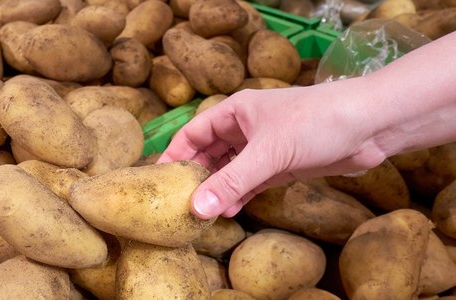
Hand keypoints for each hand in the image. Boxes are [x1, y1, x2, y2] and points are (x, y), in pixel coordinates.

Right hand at [158, 81, 386, 218]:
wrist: (368, 125)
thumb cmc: (315, 121)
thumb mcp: (268, 152)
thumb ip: (232, 181)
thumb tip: (198, 208)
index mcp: (235, 112)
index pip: (194, 132)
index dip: (175, 154)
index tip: (159, 179)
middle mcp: (245, 128)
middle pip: (210, 153)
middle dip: (197, 176)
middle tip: (179, 202)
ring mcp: (264, 147)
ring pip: (231, 170)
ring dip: (218, 190)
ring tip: (202, 214)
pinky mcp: (281, 165)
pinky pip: (252, 182)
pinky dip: (240, 195)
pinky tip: (229, 211)